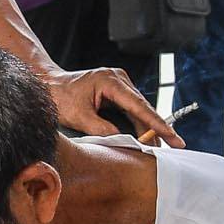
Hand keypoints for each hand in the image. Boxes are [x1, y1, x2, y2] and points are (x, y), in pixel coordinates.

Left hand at [44, 66, 181, 146]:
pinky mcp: (117, 89)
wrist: (49, 84)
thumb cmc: (60, 98)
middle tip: (174, 145)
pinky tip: (148, 135)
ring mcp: (119, 82)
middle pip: (143, 107)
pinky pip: (133, 107)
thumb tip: (123, 140)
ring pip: (140, 108)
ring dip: (150, 126)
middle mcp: (119, 78)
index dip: (157, 123)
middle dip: (158, 127)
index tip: (173, 136)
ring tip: (163, 145)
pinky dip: (140, 121)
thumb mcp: (79, 117)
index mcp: (111, 81)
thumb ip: (102, 129)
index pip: (139, 106)